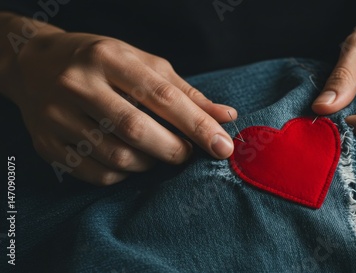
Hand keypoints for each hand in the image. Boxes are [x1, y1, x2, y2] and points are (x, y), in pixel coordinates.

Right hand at [11, 32, 235, 184]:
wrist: (34, 63)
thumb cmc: (101, 62)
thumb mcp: (142, 64)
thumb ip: (185, 92)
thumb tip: (226, 116)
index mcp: (109, 58)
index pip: (161, 95)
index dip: (197, 125)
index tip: (223, 146)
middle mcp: (78, 84)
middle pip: (136, 130)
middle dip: (174, 150)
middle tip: (188, 154)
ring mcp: (57, 116)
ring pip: (117, 157)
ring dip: (150, 163)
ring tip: (159, 153)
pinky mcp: (47, 143)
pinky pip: (96, 173)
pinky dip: (124, 174)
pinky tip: (131, 162)